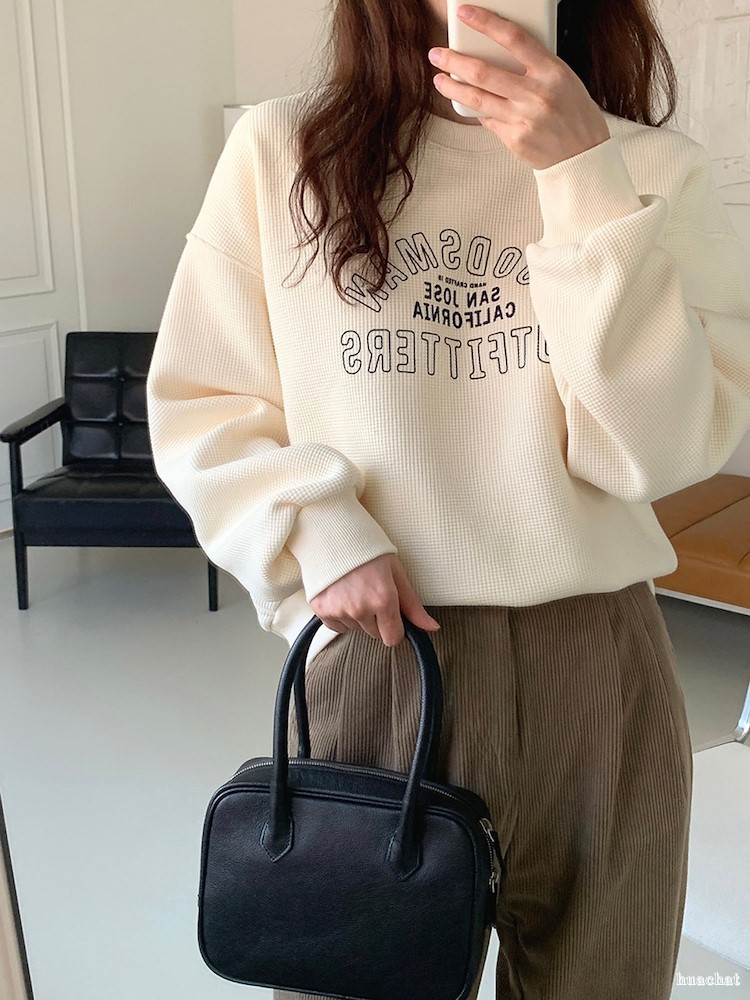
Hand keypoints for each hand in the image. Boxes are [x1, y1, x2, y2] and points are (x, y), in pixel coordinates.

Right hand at [309, 553, 440, 646]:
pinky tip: (341, 595)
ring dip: (357, 616)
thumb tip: (432, 627)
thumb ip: (412, 605)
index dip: (395, 628)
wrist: (333, 534)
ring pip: (355, 629)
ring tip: (354, 590)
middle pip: (374, 634)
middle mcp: (360, 609)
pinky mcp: (321, 610)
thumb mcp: (396, 572)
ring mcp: (338, 610)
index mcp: (383, 599)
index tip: (392, 616)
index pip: (392, 638)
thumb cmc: (367, 549)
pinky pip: (336, 626)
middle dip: (376, 619)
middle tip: (371, 593)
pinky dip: (340, 615)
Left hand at [427, 3, 610, 170]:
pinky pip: (488, 121)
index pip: (513, 38)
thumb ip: (534, 67)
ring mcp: (523, 119)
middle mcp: (536, 94)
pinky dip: (477, 111)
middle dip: (454, 61)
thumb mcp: (563, 80)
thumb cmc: (574, 114)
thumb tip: (497, 57)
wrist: (584, 156)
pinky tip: (468, 104)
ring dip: (452, 87)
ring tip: (439, 79)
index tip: (465, 14)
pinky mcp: (514, 139)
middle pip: (483, 72)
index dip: (486, 22)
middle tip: (437, 54)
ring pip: (477, 99)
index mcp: (552, 71)